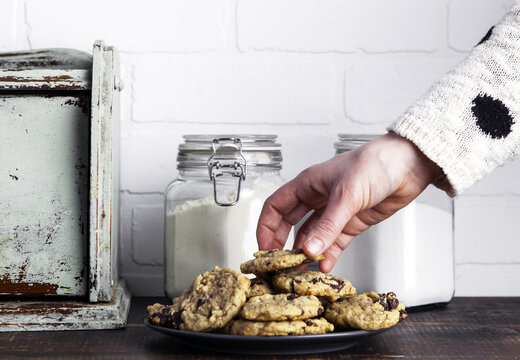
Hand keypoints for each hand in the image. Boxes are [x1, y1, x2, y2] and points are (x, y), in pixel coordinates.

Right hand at [256, 132, 442, 271]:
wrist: (409, 166)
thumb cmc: (376, 164)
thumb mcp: (347, 194)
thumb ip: (328, 225)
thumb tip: (308, 249)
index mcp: (308, 184)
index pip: (275, 206)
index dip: (266, 227)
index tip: (264, 248)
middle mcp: (317, 198)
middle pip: (289, 224)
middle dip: (282, 244)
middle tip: (278, 264)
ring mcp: (334, 213)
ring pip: (312, 237)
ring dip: (306, 253)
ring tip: (301, 271)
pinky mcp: (351, 224)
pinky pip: (333, 243)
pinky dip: (328, 255)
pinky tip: (324, 266)